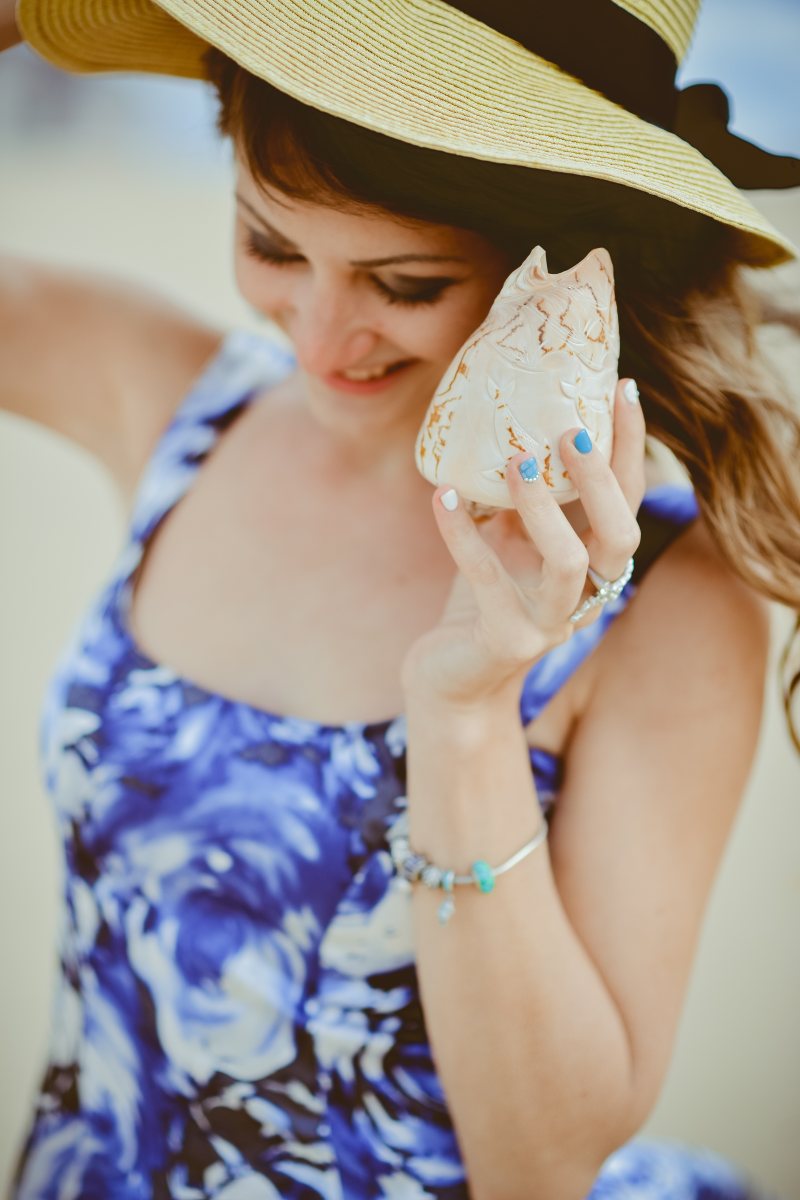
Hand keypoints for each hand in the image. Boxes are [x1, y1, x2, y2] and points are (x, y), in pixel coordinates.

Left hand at [401, 379, 645, 708]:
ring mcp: (548, 625)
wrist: (451, 682)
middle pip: (619, 537)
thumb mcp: (510, 544)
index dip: (630, 450)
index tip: (623, 389)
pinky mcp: (505, 641)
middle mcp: (584, 599)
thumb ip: (524, 500)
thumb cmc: (483, 603)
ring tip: (516, 461)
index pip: (628, 505)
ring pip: (568, 563)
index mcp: (593, 570)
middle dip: (601, 481)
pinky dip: (463, 533)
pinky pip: (487, 579)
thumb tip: (517, 422)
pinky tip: (442, 495)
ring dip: (544, 508)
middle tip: (571, 431)